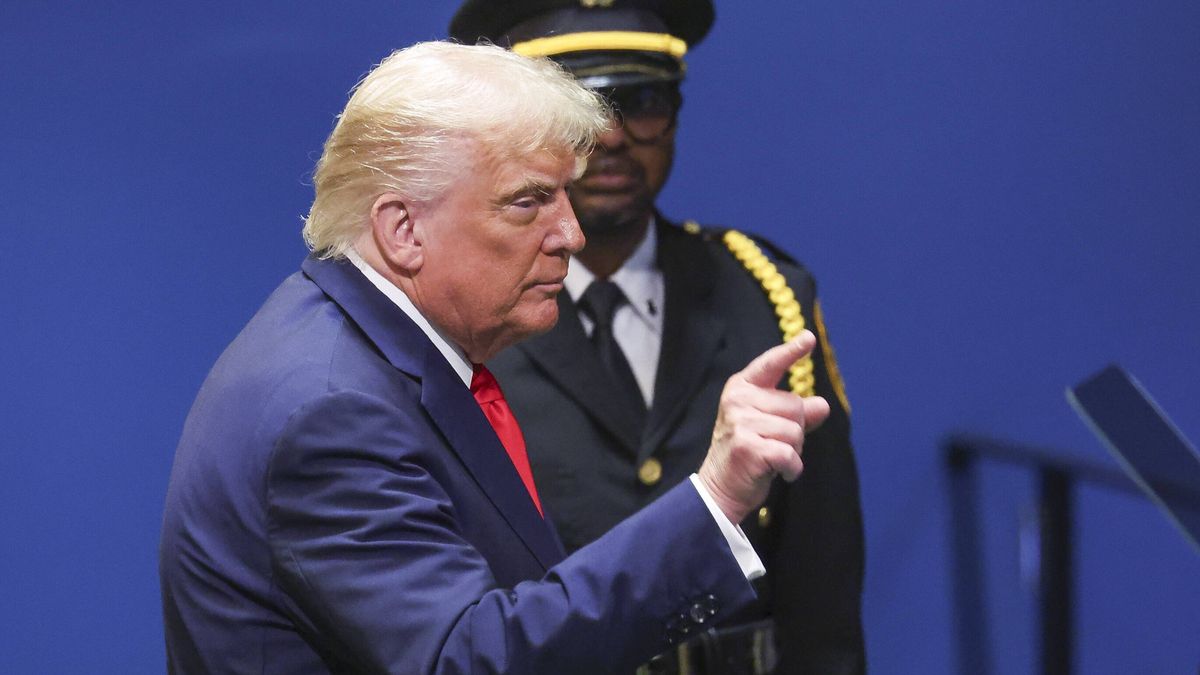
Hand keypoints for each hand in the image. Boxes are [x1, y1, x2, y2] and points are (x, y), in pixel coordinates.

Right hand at [697, 331, 830, 523]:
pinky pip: (790, 453)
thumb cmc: (748, 453)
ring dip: (794, 451)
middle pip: (795, 406)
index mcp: (741, 389)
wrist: (719, 489)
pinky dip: (792, 468)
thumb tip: (822, 405)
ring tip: (773, 459)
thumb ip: (796, 414)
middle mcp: (738, 401)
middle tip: (775, 445)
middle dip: (796, 430)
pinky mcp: (748, 447)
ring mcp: (740, 423)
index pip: (770, 364)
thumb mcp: (770, 427)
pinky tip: (779, 473)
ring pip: (795, 430)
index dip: (790, 351)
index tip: (809, 338)